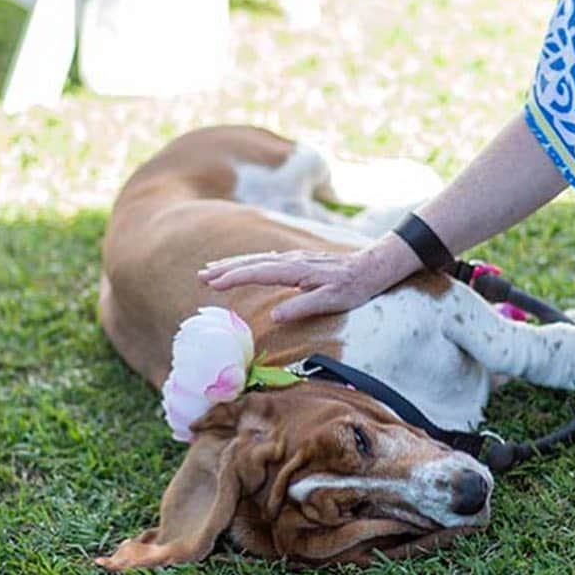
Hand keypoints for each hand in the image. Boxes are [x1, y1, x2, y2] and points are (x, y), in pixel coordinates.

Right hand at [197, 245, 400, 322]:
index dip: (235, 277)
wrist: (373, 266)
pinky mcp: (298, 260)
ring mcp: (295, 258)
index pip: (260, 272)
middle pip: (253, 263)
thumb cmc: (354, 286)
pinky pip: (267, 260)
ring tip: (211, 270)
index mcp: (298, 270)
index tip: (213, 282)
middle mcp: (293, 260)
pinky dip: (249, 263)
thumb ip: (304, 307)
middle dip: (226, 269)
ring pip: (258, 259)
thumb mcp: (333, 301)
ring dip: (234, 264)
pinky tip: (242, 266)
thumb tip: (277, 316)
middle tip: (201, 276)